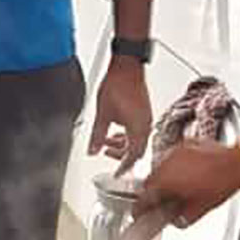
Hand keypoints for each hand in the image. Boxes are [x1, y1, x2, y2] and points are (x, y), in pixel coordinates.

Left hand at [89, 55, 151, 170]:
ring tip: (107, 142)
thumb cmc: (118, 84)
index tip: (117, 174)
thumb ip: (97, 136)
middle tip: (107, 155)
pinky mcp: (144, 111)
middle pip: (136, 150)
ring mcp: (146, 118)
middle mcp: (145, 125)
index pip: (133, 156)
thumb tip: (92, 150)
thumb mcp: (103, 114)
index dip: (124, 167)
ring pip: (137, 140)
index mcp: (137, 129)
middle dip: (121, 155)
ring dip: (123, 144)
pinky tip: (116, 129)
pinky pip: (138, 130)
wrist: (127, 65)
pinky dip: (127, 134)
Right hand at [139, 138, 239, 225]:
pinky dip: (176, 167)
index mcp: (165, 182)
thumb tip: (176, 220)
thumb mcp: (200, 209)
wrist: (237, 162)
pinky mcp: (186, 144)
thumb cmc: (221, 183)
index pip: (142, 199)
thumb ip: (182, 218)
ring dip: (165, 180)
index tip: (139, 214)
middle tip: (160, 204)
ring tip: (178, 189)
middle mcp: (166, 165)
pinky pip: (174, 158)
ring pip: (161, 169)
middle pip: (150, 182)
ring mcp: (175, 152)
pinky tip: (188, 175)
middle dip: (153, 194)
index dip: (139, 210)